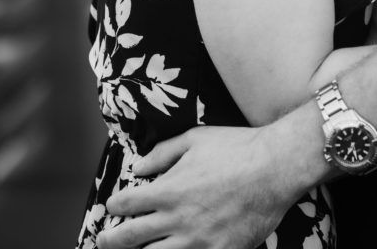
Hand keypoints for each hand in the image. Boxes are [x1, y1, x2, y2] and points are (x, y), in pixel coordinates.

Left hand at [97, 126, 294, 248]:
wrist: (274, 168)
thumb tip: (138, 166)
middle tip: (102, 242)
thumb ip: (162, 153)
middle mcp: (177, 219)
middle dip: (111, 241)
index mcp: (169, 189)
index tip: (112, 207)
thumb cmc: (236, 148)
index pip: (128, 204)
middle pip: (131, 237)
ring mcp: (197, 242)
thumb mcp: (195, 139)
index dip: (115, 206)